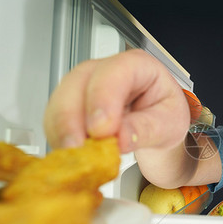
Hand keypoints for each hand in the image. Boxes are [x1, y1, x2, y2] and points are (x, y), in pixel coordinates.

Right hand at [44, 49, 190, 153]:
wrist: (156, 126)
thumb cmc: (164, 115)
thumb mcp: (168, 124)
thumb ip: (145, 129)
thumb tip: (120, 139)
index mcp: (137, 66)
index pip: (115, 72)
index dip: (103, 99)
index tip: (101, 129)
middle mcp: (105, 70)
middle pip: (79, 82)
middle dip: (73, 118)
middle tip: (80, 149)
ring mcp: (84, 86)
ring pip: (60, 100)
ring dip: (62, 131)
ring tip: (75, 157)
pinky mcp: (70, 106)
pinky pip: (54, 119)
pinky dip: (58, 139)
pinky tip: (70, 155)